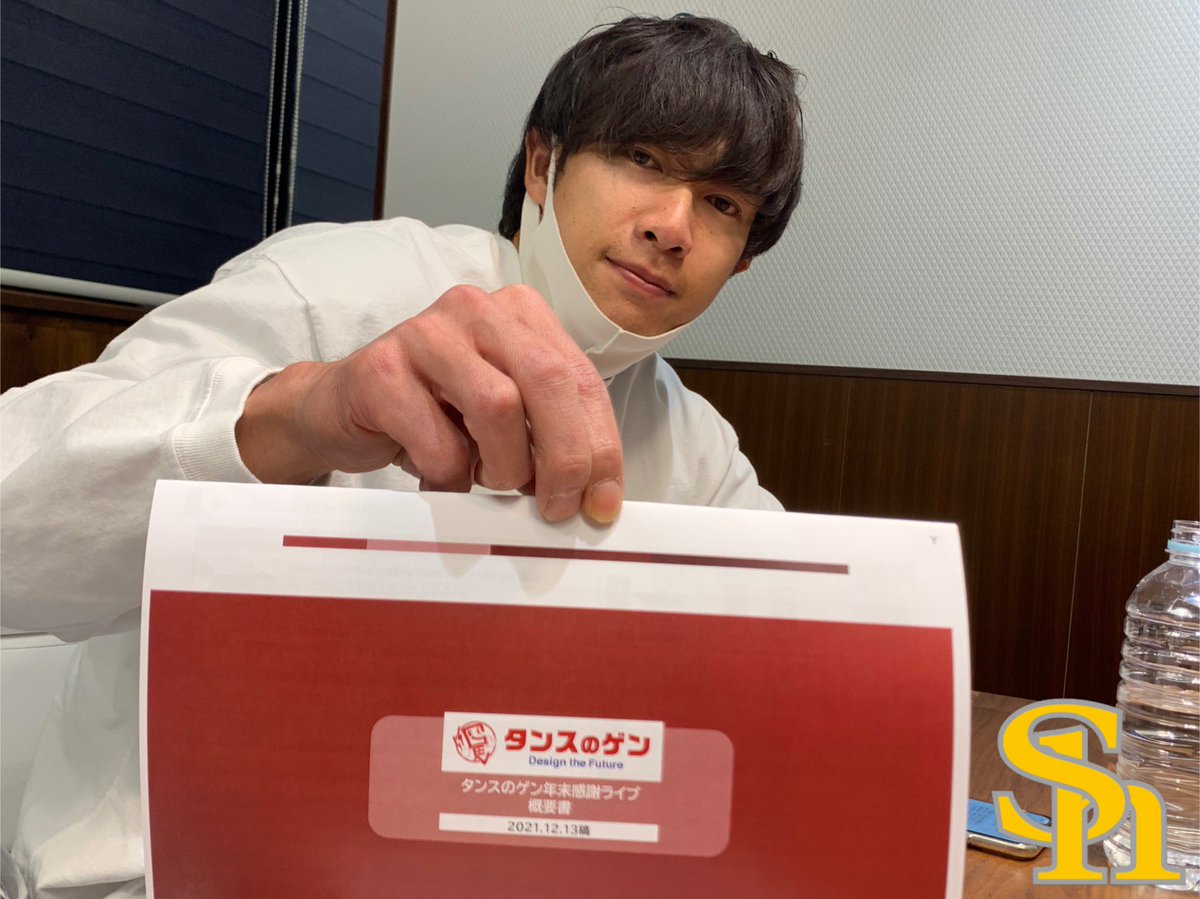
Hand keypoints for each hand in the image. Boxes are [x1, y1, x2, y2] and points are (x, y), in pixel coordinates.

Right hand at [235, 284, 623, 522]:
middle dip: (565, 458)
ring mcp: (426, 333)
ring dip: (503, 466)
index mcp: (520, 314)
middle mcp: (476, 310)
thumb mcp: (503, 415)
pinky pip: (437, 440)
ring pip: (498, 405)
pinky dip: (449, 476)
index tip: (601, 502)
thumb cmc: (431, 413)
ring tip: (488, 481)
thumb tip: (595, 494)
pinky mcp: (381, 369)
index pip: (581, 378)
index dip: (600, 447)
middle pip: (548, 382)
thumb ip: (548, 432)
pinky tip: (440, 475)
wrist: (337, 409)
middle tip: (557, 507)